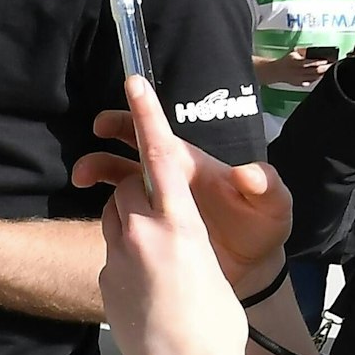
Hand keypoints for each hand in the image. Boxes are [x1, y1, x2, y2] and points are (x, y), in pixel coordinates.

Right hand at [73, 97, 290, 296]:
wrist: (253, 268)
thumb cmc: (263, 228)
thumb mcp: (274, 206)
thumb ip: (266, 186)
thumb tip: (246, 173)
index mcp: (191, 166)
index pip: (161, 135)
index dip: (143, 111)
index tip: (129, 86)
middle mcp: (169, 178)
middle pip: (128, 150)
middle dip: (104, 143)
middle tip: (89, 145)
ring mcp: (156, 202)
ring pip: (117, 179)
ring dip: (95, 171)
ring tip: (79, 180)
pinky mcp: (149, 226)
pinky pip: (118, 211)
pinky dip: (103, 207)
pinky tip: (99, 216)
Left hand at [93, 77, 256, 354]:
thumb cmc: (217, 324)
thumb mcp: (211, 267)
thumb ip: (186, 237)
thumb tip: (173, 235)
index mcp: (180, 223)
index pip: (160, 156)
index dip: (146, 116)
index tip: (133, 81)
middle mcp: (143, 233)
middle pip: (129, 189)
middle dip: (139, 194)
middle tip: (165, 227)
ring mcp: (117, 256)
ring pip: (114, 219)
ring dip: (130, 227)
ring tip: (159, 266)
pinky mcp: (103, 278)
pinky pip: (111, 254)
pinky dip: (126, 262)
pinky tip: (147, 293)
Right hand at [256, 49, 331, 87]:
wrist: (276, 71)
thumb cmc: (287, 60)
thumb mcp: (294, 52)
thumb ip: (304, 51)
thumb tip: (314, 50)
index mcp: (296, 61)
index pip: (311, 62)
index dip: (320, 61)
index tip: (328, 59)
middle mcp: (297, 71)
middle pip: (315, 70)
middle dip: (325, 68)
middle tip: (333, 65)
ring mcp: (299, 78)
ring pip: (314, 77)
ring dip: (323, 74)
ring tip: (329, 70)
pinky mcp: (300, 84)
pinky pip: (311, 82)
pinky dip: (317, 78)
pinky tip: (321, 75)